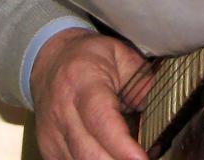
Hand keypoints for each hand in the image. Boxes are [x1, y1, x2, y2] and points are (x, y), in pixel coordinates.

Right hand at [30, 28, 151, 159]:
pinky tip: (112, 156)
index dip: (122, 145)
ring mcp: (51, 135)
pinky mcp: (49, 150)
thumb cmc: (87, 57)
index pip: (101, 119)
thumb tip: (154, 108)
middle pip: (90, 152)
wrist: (49, 61)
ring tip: (132, 156)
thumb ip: (141, 80)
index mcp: (83, 81)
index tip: (141, 159)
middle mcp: (63, 112)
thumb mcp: (120, 54)